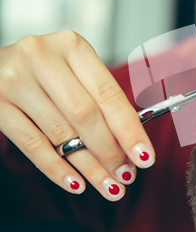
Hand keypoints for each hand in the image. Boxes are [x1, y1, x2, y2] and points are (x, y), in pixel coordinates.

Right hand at [0, 30, 154, 200]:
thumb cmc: (44, 70)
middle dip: (110, 151)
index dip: (129, 129)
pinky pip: (31, 143)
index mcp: (72, 46)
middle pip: (86, 114)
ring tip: (108, 185)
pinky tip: (76, 183)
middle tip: (127, 175)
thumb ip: (100, 100)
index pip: (108, 94)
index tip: (145, 156)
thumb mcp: (74, 71)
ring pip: (61, 133)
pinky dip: (56, 167)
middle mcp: (42, 57)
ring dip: (89, 166)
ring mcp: (14, 80)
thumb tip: (132, 144)